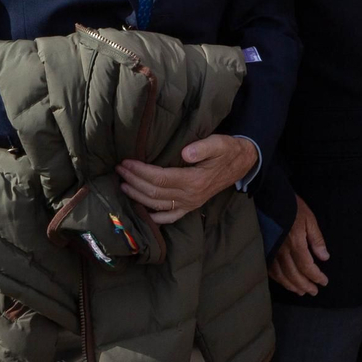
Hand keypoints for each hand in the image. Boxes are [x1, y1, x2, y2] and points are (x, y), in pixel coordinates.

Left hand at [118, 135, 257, 224]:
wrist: (242, 163)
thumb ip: (203, 147)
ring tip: (123, 184)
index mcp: (195, 180)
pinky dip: (154, 217)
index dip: (140, 171)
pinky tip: (142, 210)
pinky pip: (169, 217)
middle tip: (119, 170)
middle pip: (154, 192)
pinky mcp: (191, 207)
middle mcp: (190, 196)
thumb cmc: (228, 150)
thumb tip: (185, 153)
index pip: (159, 178)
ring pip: (156, 205)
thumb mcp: (220, 143)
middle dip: (133, 181)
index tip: (126, 162)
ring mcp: (190, 204)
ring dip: (137, 196)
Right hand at [269, 196, 329, 295]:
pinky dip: (279, 280)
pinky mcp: (265, 251)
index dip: (316, 276)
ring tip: (301, 291)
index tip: (324, 282)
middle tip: (314, 291)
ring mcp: (272, 252)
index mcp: (296, 243)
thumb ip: (317, 240)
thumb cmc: (292, 208)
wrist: (269, 198)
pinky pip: (271, 271)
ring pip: (282, 276)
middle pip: (294, 275)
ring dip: (292, 286)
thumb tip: (324, 257)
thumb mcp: (310, 220)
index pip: (307, 266)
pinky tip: (285, 282)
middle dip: (305, 285)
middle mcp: (282, 251)